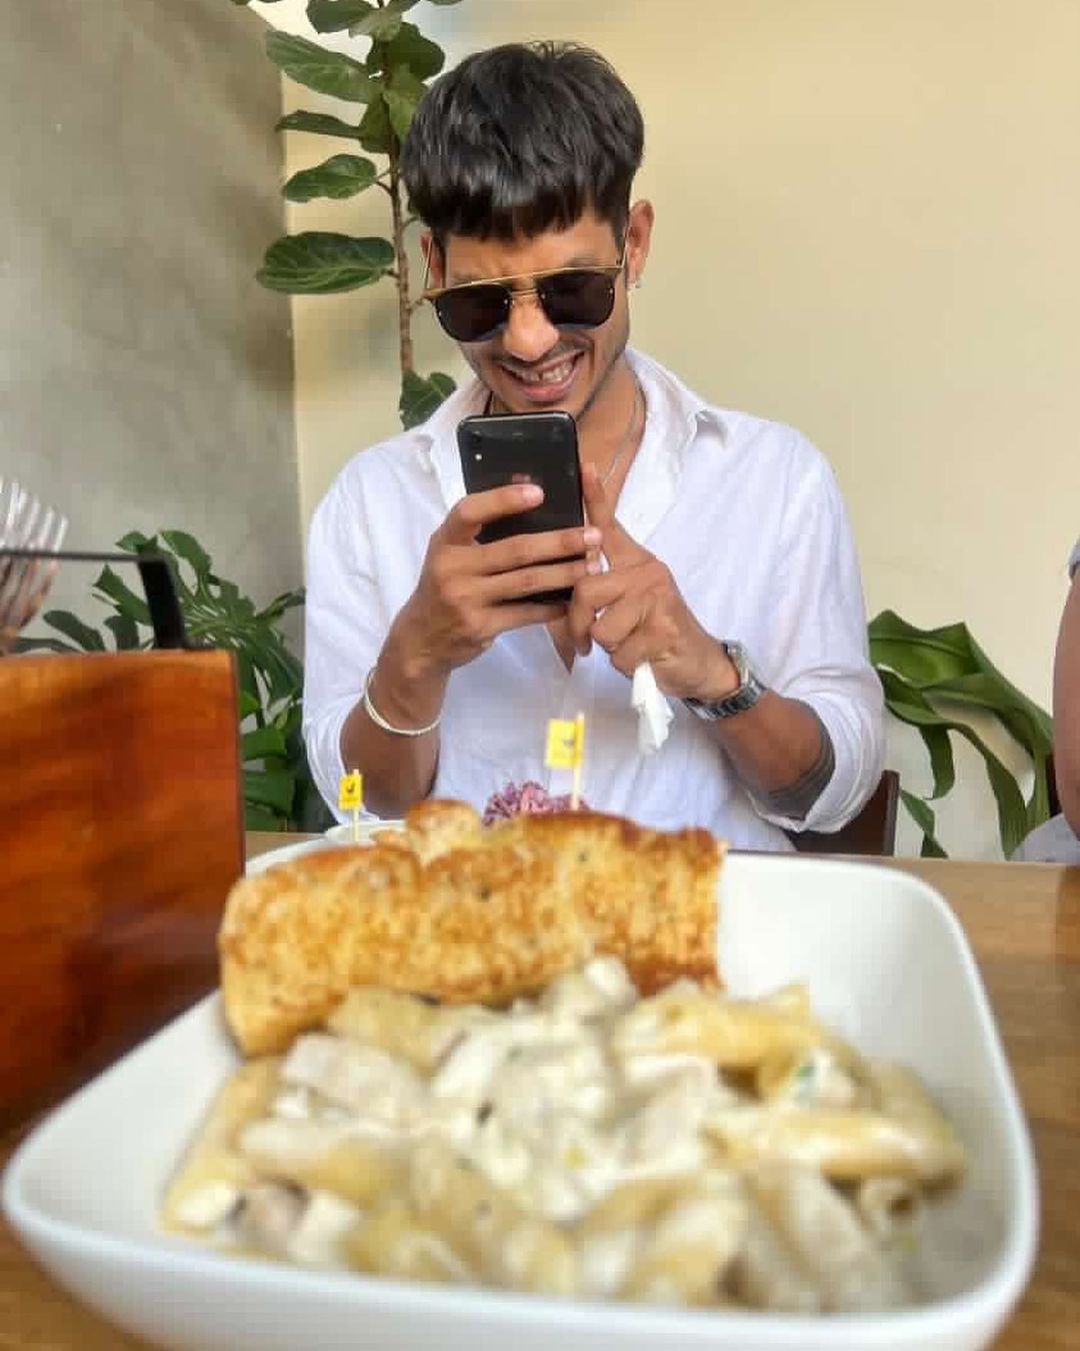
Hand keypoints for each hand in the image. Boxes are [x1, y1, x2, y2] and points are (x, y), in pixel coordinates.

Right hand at [388, 482, 601, 680]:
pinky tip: (573, 598)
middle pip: (514, 550)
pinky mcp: (479, 627)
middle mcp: (451, 568)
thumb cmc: (446, 584)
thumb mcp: (452, 552)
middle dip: (559, 542)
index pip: (470, 511)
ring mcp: (465, 599)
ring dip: (564, 573)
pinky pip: (525, 614)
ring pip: (526, 582)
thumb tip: (527, 481)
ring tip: (593, 565)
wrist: (421, 639)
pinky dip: (552, 606)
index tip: (540, 492)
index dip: (503, 499)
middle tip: (593, 536)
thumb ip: (482, 526)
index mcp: (445, 541)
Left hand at [567, 464, 736, 701]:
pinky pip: (619, 653)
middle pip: (586, 590)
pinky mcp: (663, 629)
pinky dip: (626, 666)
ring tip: (629, 646)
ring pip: (602, 628)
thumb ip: (606, 587)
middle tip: (584, 643)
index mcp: (637, 562)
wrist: (700, 662)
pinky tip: (644, 659)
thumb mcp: (633, 602)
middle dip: (578, 625)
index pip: (611, 526)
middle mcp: (648, 572)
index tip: (585, 468)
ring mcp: (658, 598)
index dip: (596, 498)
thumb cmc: (657, 633)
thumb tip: (569, 579)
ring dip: (609, 649)